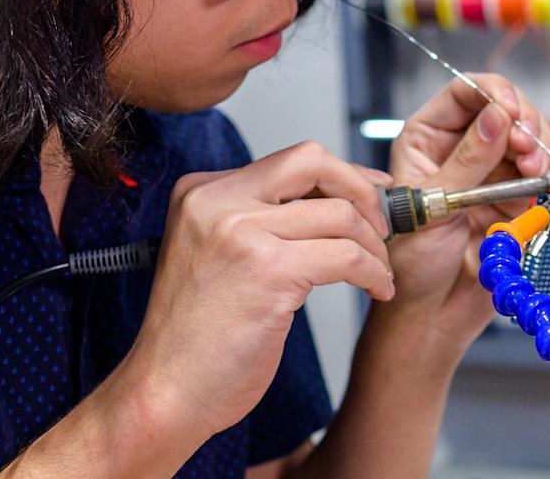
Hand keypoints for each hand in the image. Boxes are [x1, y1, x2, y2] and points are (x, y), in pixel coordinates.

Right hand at [113, 141, 393, 447]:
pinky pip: (347, 257)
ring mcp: (240, 232)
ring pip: (341, 214)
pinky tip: (376, 290)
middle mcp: (216, 201)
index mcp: (201, 193)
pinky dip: (374, 273)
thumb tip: (331, 201)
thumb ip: (258, 221)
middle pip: (315, 163)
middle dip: (363, 192)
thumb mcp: (215, 256)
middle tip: (383, 227)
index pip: (290, 161)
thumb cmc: (195, 337)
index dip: (342, 176)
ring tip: (379, 274)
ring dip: (374, 247)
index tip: (372, 193)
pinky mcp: (268, 270)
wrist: (166, 390)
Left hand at [378, 75, 549, 352]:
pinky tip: (547, 185)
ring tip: (537, 172)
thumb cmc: (413, 263)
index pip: (466, 92)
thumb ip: (467, 161)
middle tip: (528, 148)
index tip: (511, 111)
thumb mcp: (433, 205)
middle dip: (525, 123)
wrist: (434, 313)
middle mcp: (466, 147)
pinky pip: (547, 172)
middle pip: (508, 108)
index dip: (493, 93)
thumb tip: (496, 118)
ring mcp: (496, 171)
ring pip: (533, 138)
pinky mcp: (520, 197)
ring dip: (543, 149)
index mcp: (430, 138)